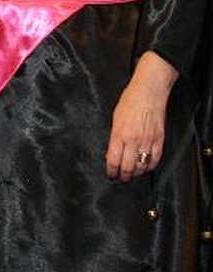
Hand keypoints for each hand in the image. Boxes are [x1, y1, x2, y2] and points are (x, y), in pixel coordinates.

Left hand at [105, 51, 177, 181]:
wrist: (148, 93)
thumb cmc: (129, 102)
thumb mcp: (115, 120)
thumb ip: (115, 138)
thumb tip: (113, 153)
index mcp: (119, 135)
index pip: (113, 160)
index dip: (111, 171)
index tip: (111, 174)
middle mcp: (133, 140)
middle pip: (128, 167)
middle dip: (123, 176)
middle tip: (121, 178)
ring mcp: (148, 141)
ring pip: (142, 166)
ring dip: (136, 173)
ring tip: (132, 174)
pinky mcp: (160, 140)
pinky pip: (156, 159)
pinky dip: (150, 166)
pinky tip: (146, 167)